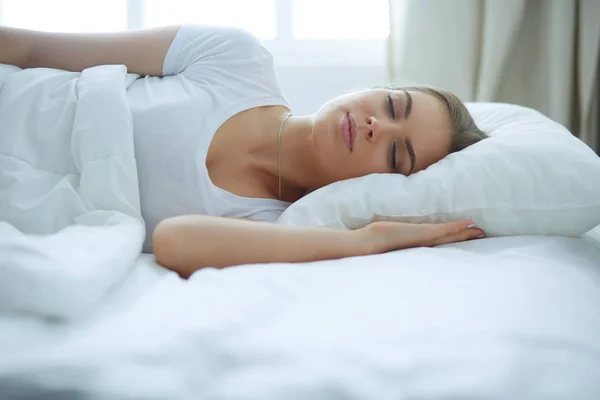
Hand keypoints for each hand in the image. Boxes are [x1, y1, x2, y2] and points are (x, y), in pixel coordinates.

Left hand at [358, 220, 484, 254]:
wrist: (368, 245)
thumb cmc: (375, 241)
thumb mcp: (387, 236)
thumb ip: (393, 235)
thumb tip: (391, 230)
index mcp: (416, 245)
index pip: (438, 242)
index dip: (453, 238)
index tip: (466, 236)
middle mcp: (422, 244)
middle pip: (448, 240)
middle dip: (465, 237)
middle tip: (482, 234)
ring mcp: (423, 239)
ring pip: (448, 236)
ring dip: (464, 233)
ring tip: (480, 231)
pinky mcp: (421, 234)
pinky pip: (442, 230)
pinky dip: (455, 227)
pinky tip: (466, 223)